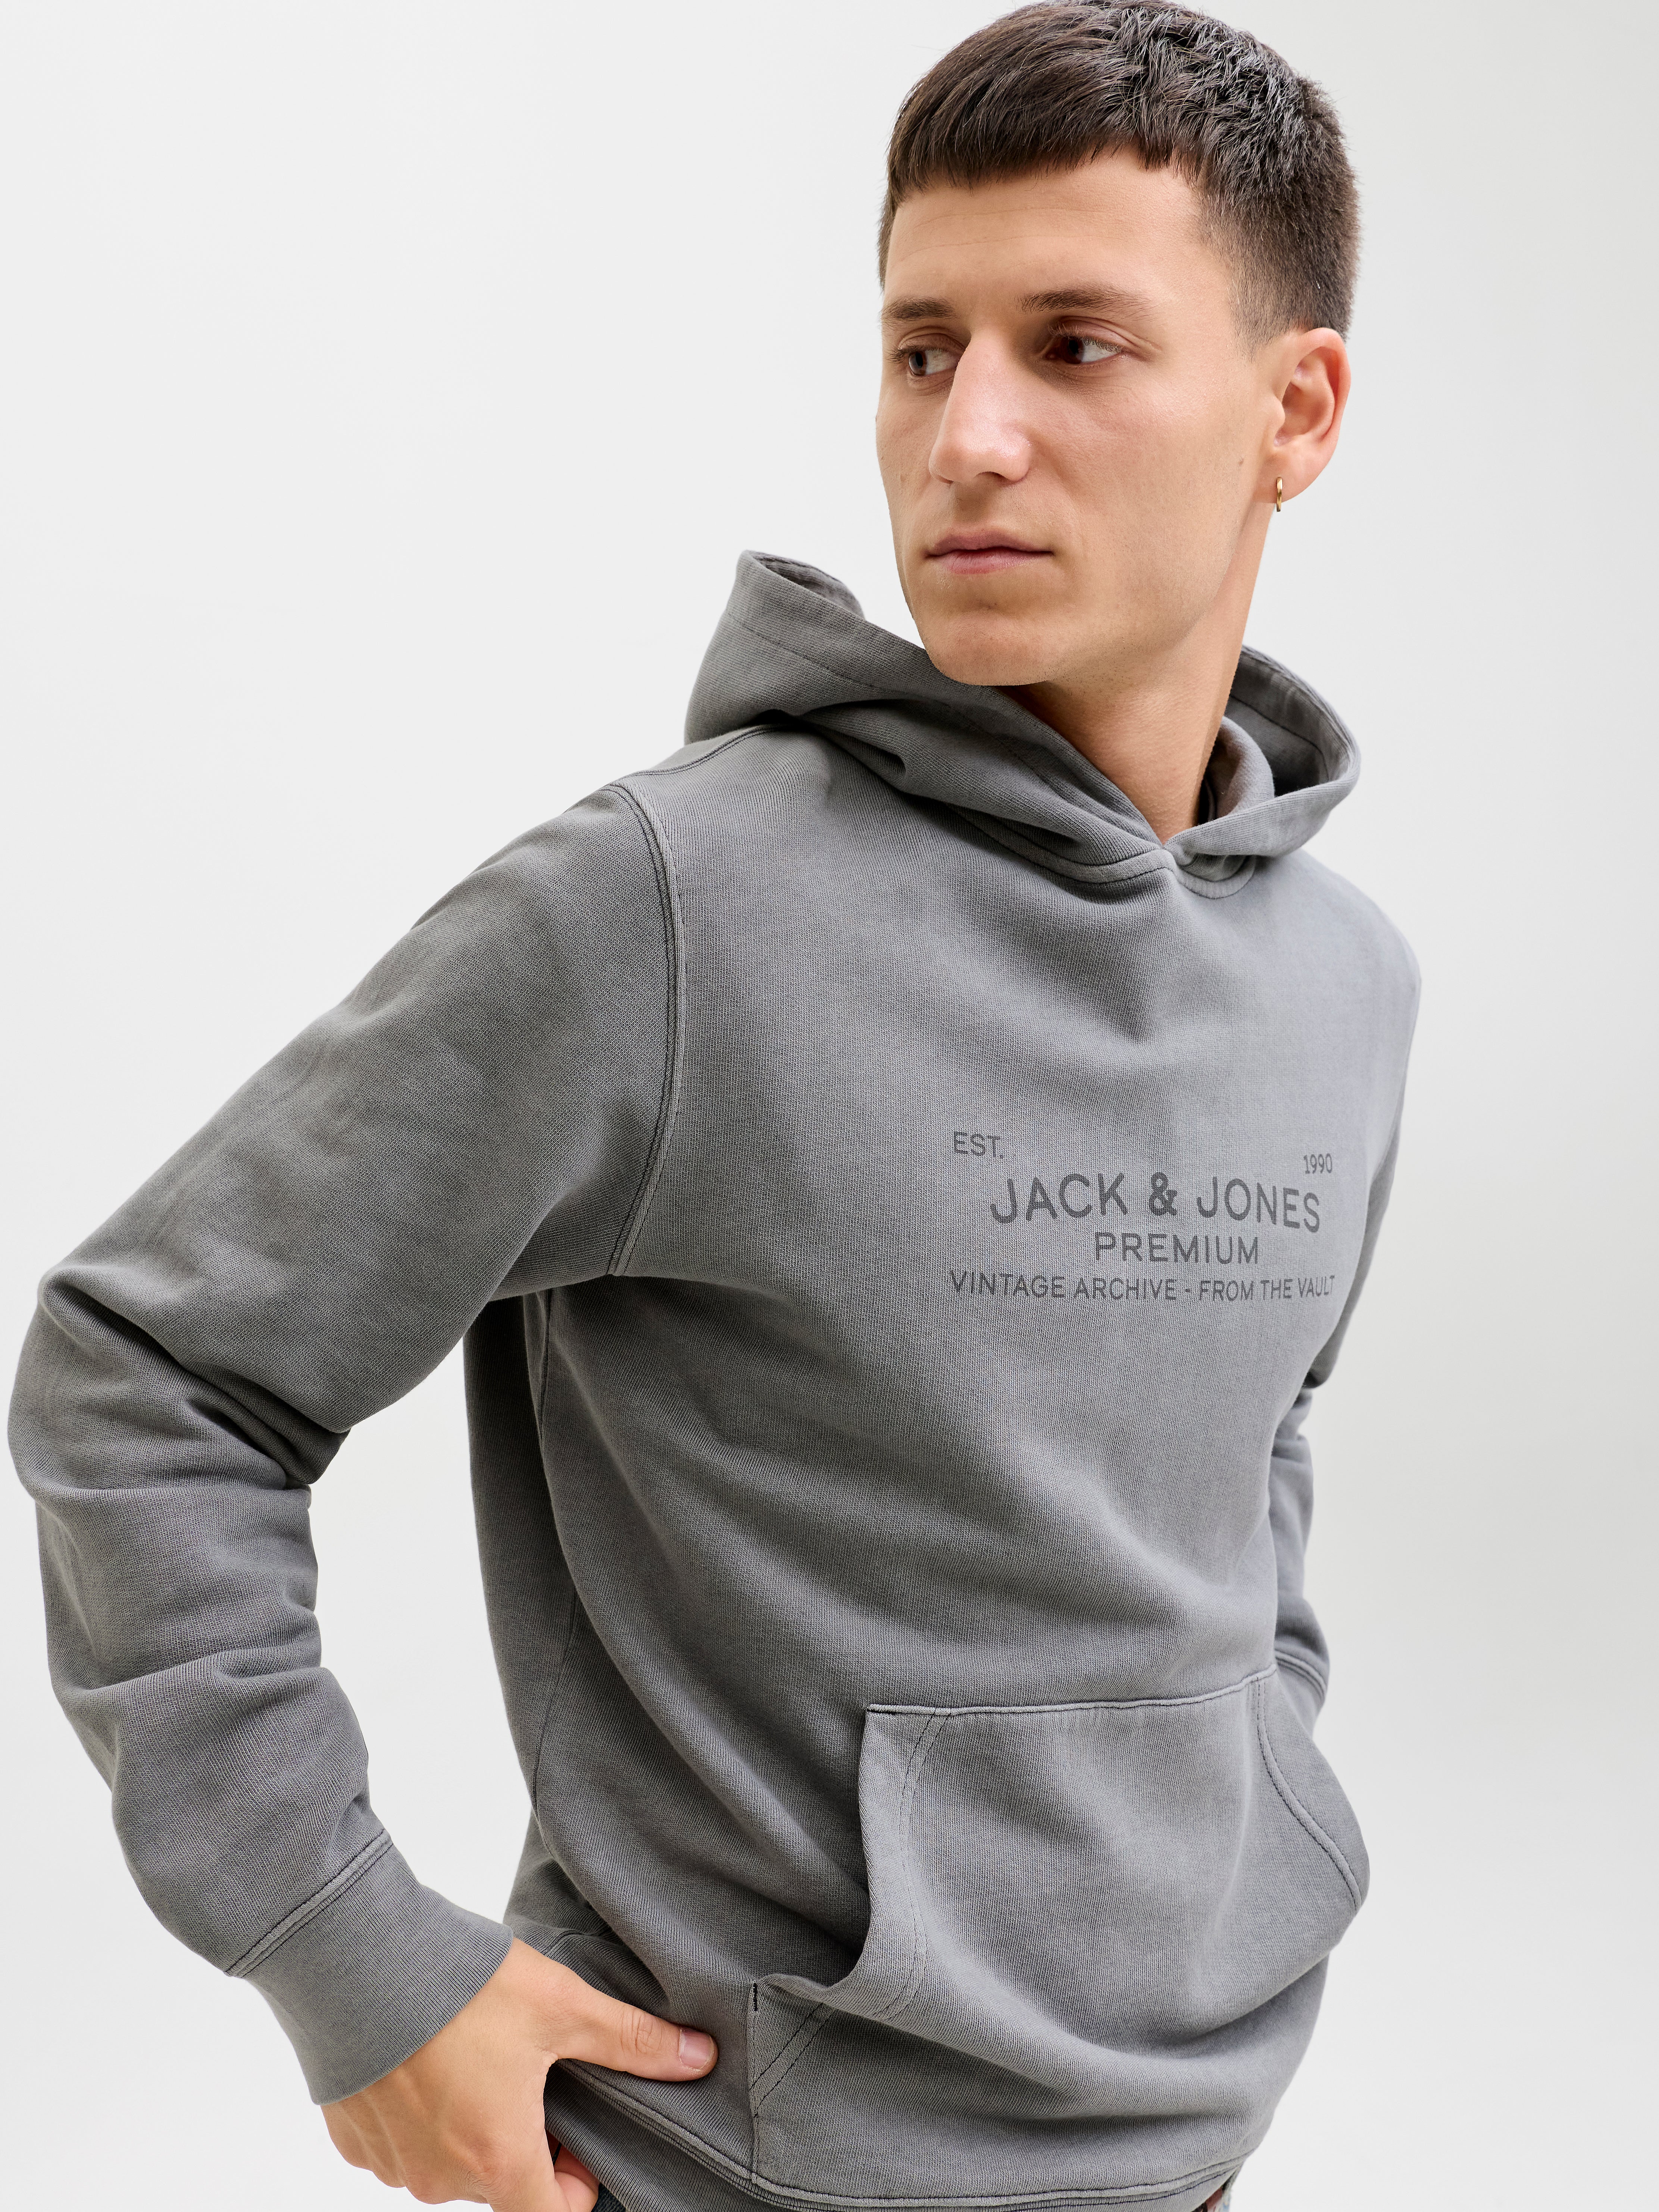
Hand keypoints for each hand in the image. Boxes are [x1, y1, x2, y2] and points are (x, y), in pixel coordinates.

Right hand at [323, 1937, 716, 2208]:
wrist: (356, 1961)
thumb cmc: (459, 1989)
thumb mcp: (562, 2006)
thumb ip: (632, 2041)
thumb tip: (699, 2057)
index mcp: (498, 2161)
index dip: (577, 2183)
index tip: (577, 2129)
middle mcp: (441, 2180)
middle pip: (501, 2184)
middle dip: (524, 2140)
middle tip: (530, 2070)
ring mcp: (392, 2164)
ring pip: (450, 2164)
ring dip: (470, 2124)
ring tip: (477, 2053)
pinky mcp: (353, 2139)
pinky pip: (401, 2146)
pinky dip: (421, 2113)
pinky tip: (430, 2057)